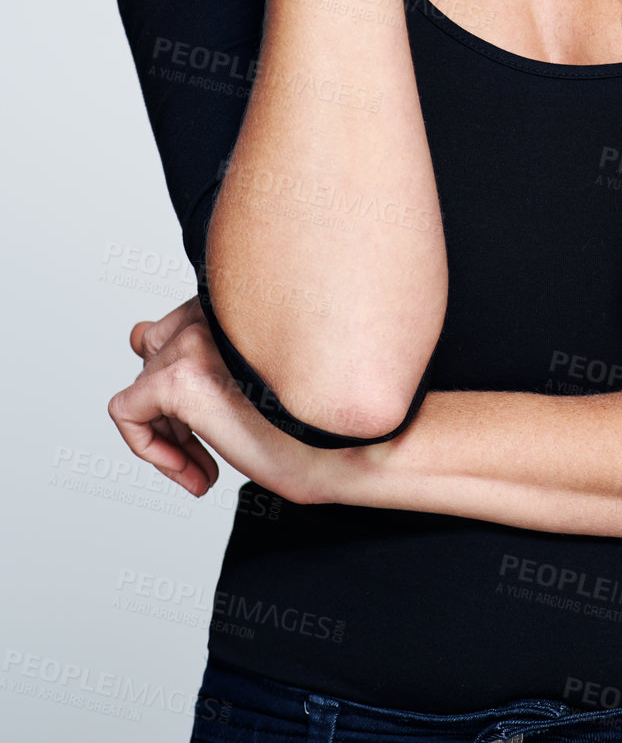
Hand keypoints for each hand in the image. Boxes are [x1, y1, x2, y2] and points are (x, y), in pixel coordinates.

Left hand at [107, 296, 326, 506]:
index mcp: (233, 303)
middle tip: (205, 449)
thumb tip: (136, 333)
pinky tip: (191, 469)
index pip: (169, 332)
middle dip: (171, 411)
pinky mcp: (180, 379)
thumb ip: (192, 348)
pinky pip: (125, 412)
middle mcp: (213, 310)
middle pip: (151, 360)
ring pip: (139, 390)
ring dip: (167, 436)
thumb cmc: (310, 421)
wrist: (344, 451)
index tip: (211, 424)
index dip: (181, 386)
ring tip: (204, 468)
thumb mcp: (244, 376)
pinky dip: (145, 446)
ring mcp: (195, 341)